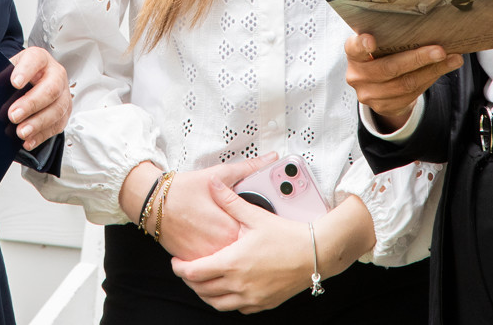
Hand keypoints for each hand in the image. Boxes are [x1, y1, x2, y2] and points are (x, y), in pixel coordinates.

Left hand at [7, 46, 71, 150]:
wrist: (35, 81)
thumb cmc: (20, 75)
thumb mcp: (10, 69)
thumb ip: (2, 76)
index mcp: (40, 59)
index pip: (35, 60)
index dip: (26, 71)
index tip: (15, 82)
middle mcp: (55, 74)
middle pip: (51, 88)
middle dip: (32, 103)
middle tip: (13, 115)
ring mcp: (63, 94)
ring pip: (57, 109)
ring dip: (38, 123)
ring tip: (21, 132)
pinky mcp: (65, 112)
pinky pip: (57, 126)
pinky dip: (42, 135)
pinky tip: (29, 140)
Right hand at [118, 154, 279, 260]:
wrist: (153, 201)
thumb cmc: (184, 188)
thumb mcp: (219, 174)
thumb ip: (249, 168)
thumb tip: (271, 157)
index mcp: (230, 226)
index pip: (255, 235)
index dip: (257, 230)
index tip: (257, 225)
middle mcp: (219, 246)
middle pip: (242, 251)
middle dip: (245, 244)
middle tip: (243, 234)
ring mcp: (205, 257)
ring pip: (226, 262)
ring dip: (230, 254)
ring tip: (226, 240)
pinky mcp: (192, 262)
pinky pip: (209, 266)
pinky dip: (213, 259)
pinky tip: (213, 246)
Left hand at [171, 184, 372, 313]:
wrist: (316, 253)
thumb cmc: (287, 234)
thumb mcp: (255, 215)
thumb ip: (230, 200)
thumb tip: (213, 183)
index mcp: (232, 263)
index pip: (194, 272)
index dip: (180, 268)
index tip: (176, 262)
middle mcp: (239, 285)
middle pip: (202, 290)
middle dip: (190, 281)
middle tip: (187, 270)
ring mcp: (251, 297)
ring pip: (217, 304)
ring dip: (206, 294)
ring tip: (203, 281)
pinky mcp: (264, 304)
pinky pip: (238, 309)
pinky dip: (227, 301)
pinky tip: (228, 289)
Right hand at [344, 34, 460, 130]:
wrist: (376, 85)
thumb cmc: (381, 55)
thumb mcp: (379, 45)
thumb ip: (391, 38)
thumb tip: (427, 28)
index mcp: (354, 54)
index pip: (355, 48)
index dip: (362, 44)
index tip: (371, 40)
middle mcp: (357, 75)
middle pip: (390, 68)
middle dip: (418, 59)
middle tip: (440, 51)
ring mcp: (369, 94)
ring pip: (406, 84)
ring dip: (432, 70)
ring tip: (452, 59)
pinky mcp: (384, 107)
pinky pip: (412, 95)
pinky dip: (430, 79)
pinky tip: (443, 69)